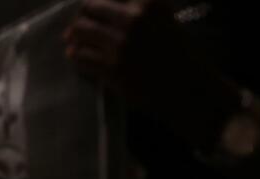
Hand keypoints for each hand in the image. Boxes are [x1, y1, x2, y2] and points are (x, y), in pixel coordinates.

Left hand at [64, 0, 232, 146]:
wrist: (187, 89)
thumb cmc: (177, 54)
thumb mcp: (163, 20)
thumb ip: (137, 11)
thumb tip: (102, 10)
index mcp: (148, 3)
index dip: (94, 5)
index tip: (90, 12)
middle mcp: (133, 19)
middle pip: (89, 9)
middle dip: (80, 18)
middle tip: (76, 28)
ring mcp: (121, 45)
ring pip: (80, 33)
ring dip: (73, 38)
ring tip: (72, 42)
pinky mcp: (111, 68)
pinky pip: (81, 58)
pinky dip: (76, 57)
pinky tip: (77, 57)